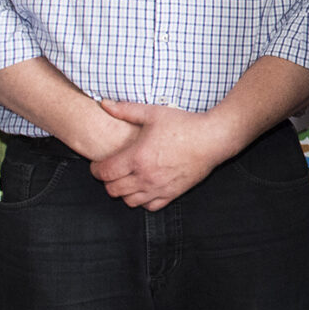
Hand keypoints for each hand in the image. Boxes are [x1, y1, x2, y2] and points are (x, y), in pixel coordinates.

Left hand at [88, 101, 240, 209]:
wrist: (212, 139)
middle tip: (112, 171)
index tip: (98, 164)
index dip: (96, 169)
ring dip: (124, 192)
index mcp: (137, 157)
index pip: (104, 172)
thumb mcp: (153, 113)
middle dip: (107, 181)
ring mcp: (159, 187)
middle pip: (113, 190)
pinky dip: (143, 200)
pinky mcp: (172, 193)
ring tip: (127, 180)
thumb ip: (126, 109)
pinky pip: (150, 206)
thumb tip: (103, 103)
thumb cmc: (184, 124)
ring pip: (129, 201)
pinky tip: (145, 188)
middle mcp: (145, 176)